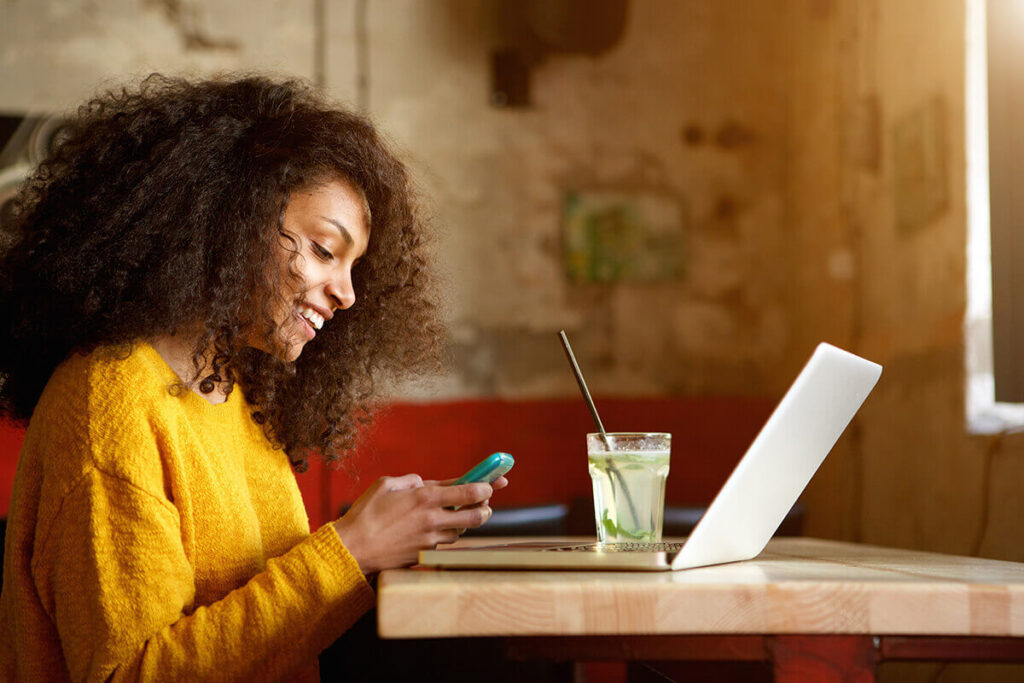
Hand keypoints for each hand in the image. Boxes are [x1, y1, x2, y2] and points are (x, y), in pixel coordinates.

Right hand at [332, 474, 497, 573]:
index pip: (469, 492)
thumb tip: (426, 485)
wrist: (353, 549)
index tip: (496, 482)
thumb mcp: (386, 484)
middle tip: (486, 502)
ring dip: (466, 522)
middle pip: (476, 516)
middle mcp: (433, 519)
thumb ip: (411, 481)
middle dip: (486, 507)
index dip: (487, 486)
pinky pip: (445, 543)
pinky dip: (448, 534)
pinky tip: (440, 528)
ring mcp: (430, 540)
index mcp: (425, 498)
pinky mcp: (425, 554)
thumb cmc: (366, 514)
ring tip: (461, 514)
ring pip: (462, 532)